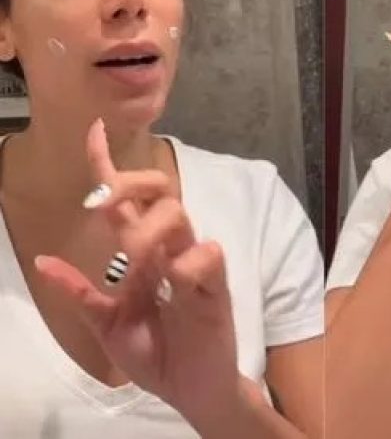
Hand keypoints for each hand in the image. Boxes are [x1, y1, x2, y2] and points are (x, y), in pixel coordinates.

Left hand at [35, 119, 241, 432]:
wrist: (191, 389)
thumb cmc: (156, 353)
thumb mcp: (108, 325)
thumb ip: (82, 294)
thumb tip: (44, 262)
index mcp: (141, 253)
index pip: (126, 201)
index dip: (108, 165)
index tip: (93, 130)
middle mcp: (168, 248)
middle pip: (160, 190)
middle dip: (130, 184)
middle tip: (103, 202)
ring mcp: (194, 261)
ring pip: (178, 215)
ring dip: (147, 231)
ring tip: (134, 263)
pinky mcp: (217, 282)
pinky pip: (206, 255)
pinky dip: (184, 266)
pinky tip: (174, 285)